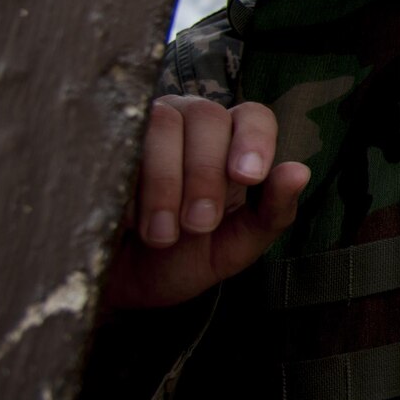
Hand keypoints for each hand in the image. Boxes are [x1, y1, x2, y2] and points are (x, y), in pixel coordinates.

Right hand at [101, 97, 309, 309]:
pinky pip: (116, 143)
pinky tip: (128, 221)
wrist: (121, 284)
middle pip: (207, 116)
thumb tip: (300, 171)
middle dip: (206, 174)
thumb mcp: (237, 245)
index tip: (248, 177)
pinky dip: (128, 185)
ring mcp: (142, 127)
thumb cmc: (187, 258)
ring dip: (165, 183)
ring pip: (161, 123)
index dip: (254, 139)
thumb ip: (274, 211)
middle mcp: (190, 124)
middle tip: (198, 225)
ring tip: (162, 234)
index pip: (253, 115)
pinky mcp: (99, 143)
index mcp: (232, 143)